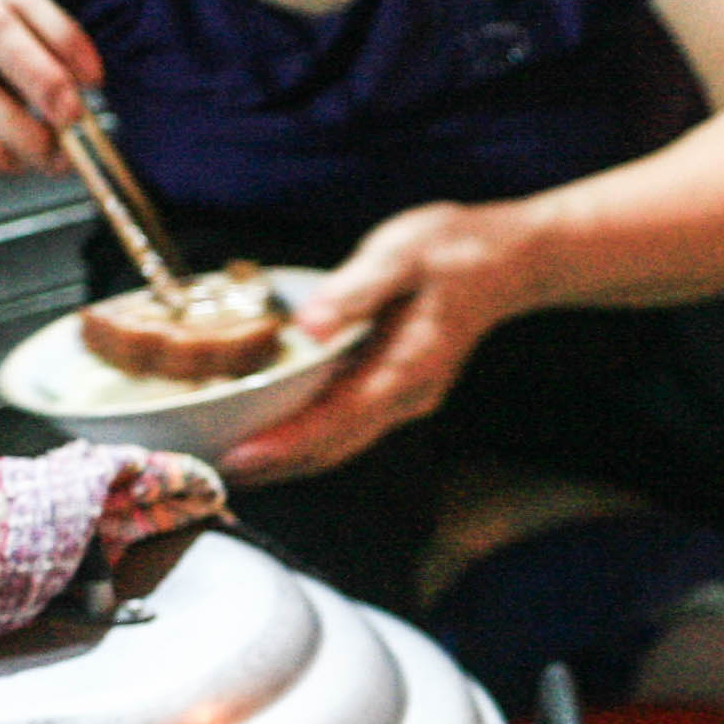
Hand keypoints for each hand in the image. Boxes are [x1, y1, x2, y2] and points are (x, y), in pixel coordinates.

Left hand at [222, 199, 552, 481]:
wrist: (508, 261)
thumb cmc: (454, 250)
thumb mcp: (401, 253)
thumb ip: (354, 291)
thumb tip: (309, 328)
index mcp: (406, 368)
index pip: (337, 420)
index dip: (286, 444)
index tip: (240, 458)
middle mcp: (406, 396)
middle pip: (334, 448)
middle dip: (276, 465)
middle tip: (214, 474)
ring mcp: (404, 399)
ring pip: (340, 445)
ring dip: (289, 460)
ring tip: (233, 464)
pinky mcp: (397, 392)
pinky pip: (347, 427)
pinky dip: (308, 439)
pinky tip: (274, 433)